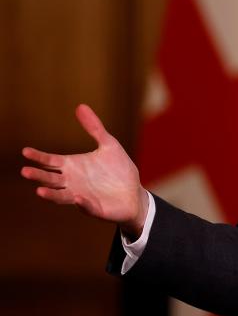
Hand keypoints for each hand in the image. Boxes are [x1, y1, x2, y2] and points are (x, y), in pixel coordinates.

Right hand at [20, 104, 148, 235]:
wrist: (134, 192)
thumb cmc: (118, 169)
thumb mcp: (108, 144)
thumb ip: (94, 127)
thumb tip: (80, 106)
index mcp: (72, 166)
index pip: (50, 161)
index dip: (38, 157)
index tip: (25, 151)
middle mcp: (72, 182)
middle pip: (50, 179)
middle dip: (38, 175)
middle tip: (25, 171)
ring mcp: (81, 197)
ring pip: (61, 196)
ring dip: (51, 194)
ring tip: (39, 191)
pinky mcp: (95, 209)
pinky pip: (87, 207)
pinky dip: (83, 203)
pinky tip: (79, 197)